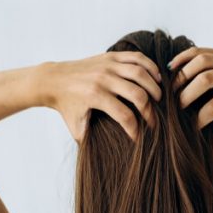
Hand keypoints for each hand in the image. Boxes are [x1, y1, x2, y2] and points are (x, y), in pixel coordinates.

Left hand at [44, 52, 162, 142]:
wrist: (54, 79)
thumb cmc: (67, 106)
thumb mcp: (76, 126)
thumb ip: (90, 140)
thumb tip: (107, 156)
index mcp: (95, 96)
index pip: (124, 115)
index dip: (135, 129)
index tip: (139, 138)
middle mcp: (103, 78)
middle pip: (137, 94)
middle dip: (150, 110)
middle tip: (154, 120)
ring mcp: (108, 64)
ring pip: (140, 73)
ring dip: (154, 87)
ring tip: (159, 99)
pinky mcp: (111, 56)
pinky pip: (136, 58)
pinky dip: (150, 66)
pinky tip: (157, 78)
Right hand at [169, 46, 212, 142]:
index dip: (200, 119)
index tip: (193, 126)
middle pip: (205, 80)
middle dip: (187, 95)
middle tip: (177, 107)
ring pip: (200, 61)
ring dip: (182, 75)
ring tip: (172, 89)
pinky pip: (198, 50)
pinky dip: (182, 57)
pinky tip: (171, 69)